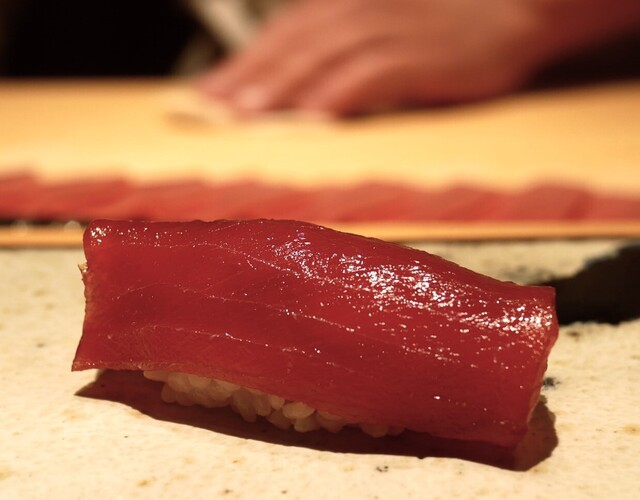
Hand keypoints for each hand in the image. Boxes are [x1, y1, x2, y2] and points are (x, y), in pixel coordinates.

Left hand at [197, 0, 543, 115]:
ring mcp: (388, 32)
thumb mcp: (386, 27)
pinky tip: (311, 117)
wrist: (513, 11)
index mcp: (347, 6)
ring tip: (244, 115)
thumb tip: (298, 87)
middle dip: (245, 77)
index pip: (280, 35)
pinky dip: (336, 95)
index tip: (205, 93)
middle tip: (209, 108)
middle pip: (289, 45)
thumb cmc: (446, 26)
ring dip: (280, 86)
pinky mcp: (417, 57)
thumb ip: (343, 51)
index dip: (240, 63)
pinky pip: (368, 76)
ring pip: (320, 58)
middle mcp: (359, 12)